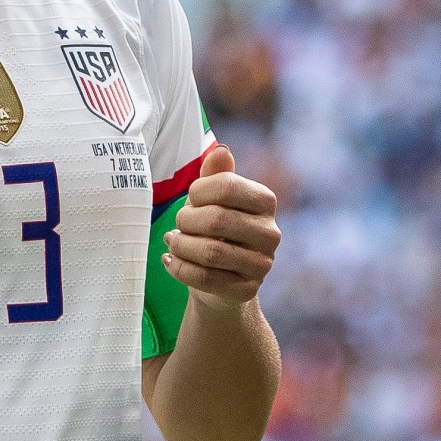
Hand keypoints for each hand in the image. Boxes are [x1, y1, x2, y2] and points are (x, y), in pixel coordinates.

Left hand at [162, 144, 279, 309]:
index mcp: (265, 202)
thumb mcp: (212, 200)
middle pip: (217, 219)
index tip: (191, 199)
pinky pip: (205, 278)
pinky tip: (170, 260)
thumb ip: (216, 176)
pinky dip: (179, 268)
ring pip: (211, 252)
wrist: (219, 279)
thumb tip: (221, 151)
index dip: (198, 191)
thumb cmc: (213, 231)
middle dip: (186, 220)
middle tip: (178, 224)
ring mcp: (262, 264)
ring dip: (181, 246)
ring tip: (173, 242)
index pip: (227, 185)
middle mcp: (270, 233)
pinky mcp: (247, 290)